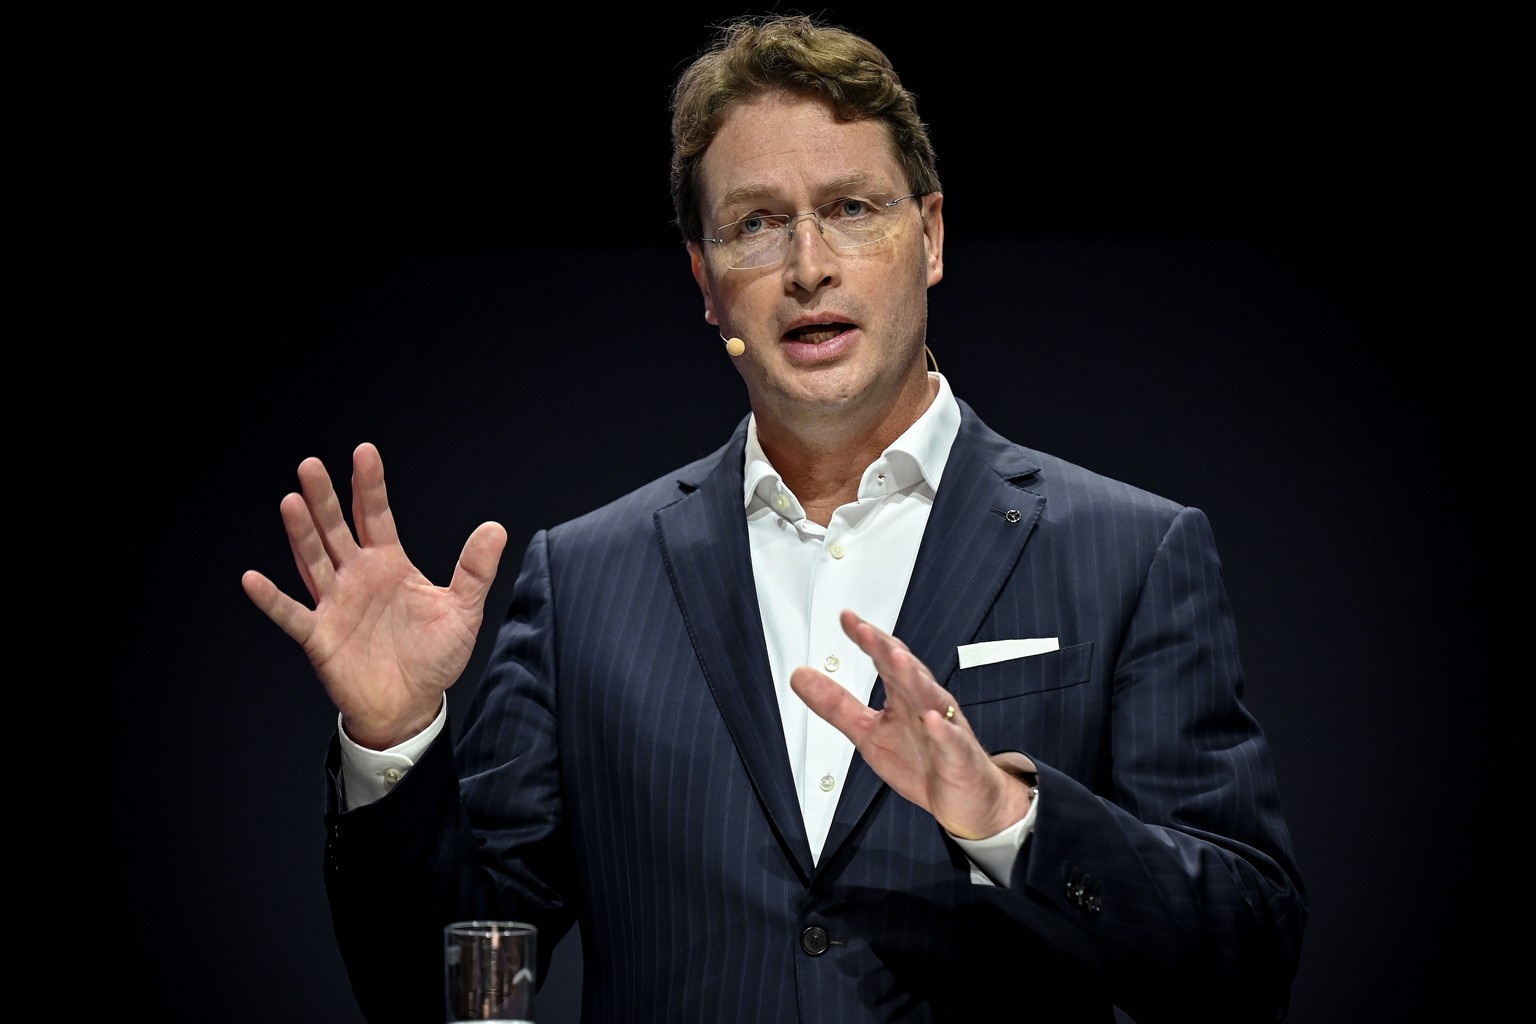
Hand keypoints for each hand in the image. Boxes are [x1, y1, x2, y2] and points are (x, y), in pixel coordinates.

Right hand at [241, 442, 506, 748]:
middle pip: (337, 529)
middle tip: (311, 465)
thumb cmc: (435, 657)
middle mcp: (357, 577)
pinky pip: (292, 614)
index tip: (364, 452)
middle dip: (325, 498)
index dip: (369, 485)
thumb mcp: (463, 610)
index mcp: (390, 565)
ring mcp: (335, 604)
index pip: (376, 516)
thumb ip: (475, 569)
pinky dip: (272, 599)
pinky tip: (252, 579)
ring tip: (291, 501)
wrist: (412, 706)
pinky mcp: (320, 636)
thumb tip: (496, 528)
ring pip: (313, 560)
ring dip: (301, 533)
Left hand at [790, 609, 1032, 839]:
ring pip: (930, 698)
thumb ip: (836, 705)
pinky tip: (932, 719)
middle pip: (906, 670)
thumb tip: (800, 676)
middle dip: (885, 649)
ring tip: (895, 659)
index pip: (885, 659)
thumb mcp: (868, 733)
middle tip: (863, 631)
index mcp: (904, 696)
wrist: (967, 800)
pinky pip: (952, 741)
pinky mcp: (959, 756)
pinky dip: (943, 730)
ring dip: (914, 677)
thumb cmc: (924, 761)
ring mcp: (945, 728)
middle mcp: (925, 704)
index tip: (846, 618)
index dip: (867, 638)